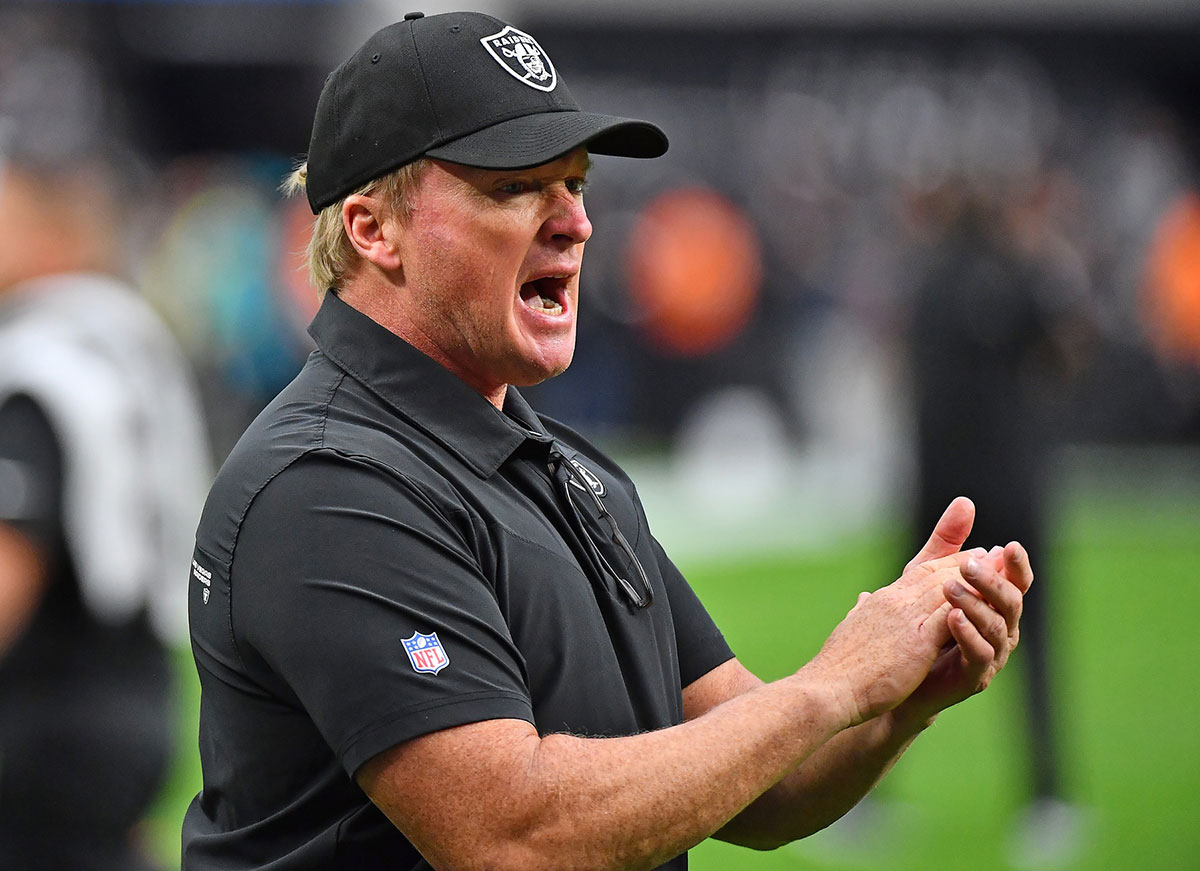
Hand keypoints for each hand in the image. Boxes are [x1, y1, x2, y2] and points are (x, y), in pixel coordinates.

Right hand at [803, 498, 979, 726]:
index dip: (947, 562)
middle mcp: (894, 601)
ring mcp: (905, 618)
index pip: (919, 572)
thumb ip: (862, 612)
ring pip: (948, 589)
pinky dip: (971, 607)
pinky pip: (950, 617)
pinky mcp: (917, 641)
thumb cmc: (837, 666)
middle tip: (994, 556)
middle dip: (968, 563)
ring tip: (1001, 574)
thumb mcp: (851, 628)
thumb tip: (863, 599)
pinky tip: (990, 606)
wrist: (829, 687)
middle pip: (938, 573)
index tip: (968, 557)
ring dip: (977, 580)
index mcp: (881, 601)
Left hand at [895, 540, 1032, 724]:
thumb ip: (948, 543)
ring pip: (996, 627)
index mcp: (996, 604)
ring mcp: (993, 654)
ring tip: (951, 588)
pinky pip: (979, 654)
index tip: (1009, 547)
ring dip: (976, 604)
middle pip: (1011, 601)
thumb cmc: (920, 621)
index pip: (1016, 581)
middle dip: (992, 581)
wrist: (901, 675)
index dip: (1017, 565)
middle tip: (970, 564)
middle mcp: (1002, 628)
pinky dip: (968, 634)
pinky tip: (953, 618)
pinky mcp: (976, 676)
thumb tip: (965, 501)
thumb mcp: (928, 576)